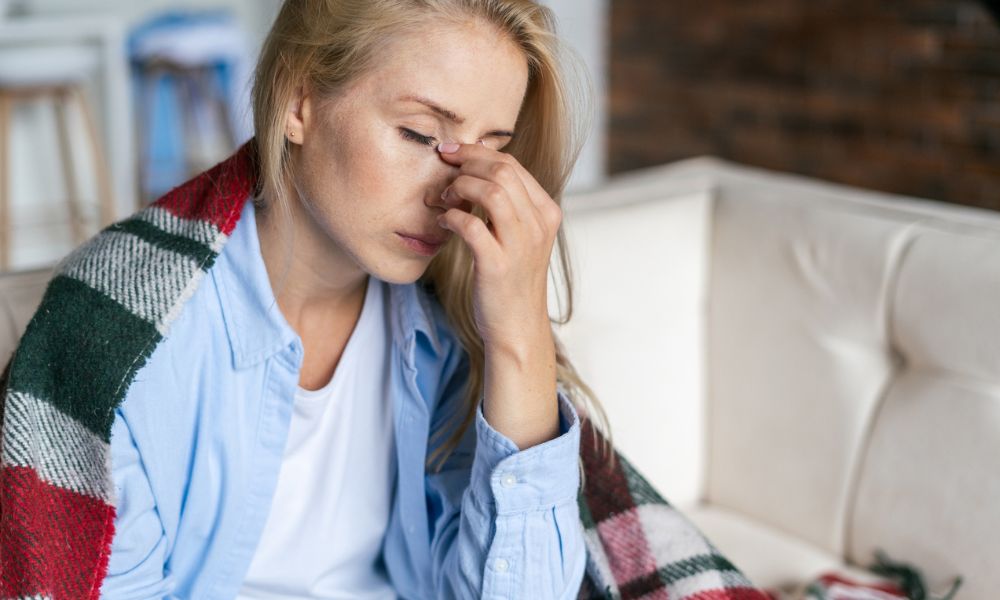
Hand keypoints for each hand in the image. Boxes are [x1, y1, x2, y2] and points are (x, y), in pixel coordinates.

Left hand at [434, 142, 561, 353]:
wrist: (517, 327)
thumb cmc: (512, 281)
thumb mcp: (521, 238)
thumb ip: (509, 206)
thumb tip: (476, 172)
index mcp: (546, 213)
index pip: (513, 165)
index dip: (478, 152)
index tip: (453, 152)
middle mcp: (538, 225)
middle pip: (503, 171)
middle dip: (467, 162)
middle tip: (444, 166)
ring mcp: (520, 245)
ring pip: (492, 192)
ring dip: (461, 187)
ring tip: (445, 197)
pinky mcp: (498, 265)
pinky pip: (472, 226)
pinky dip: (452, 217)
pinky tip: (443, 222)